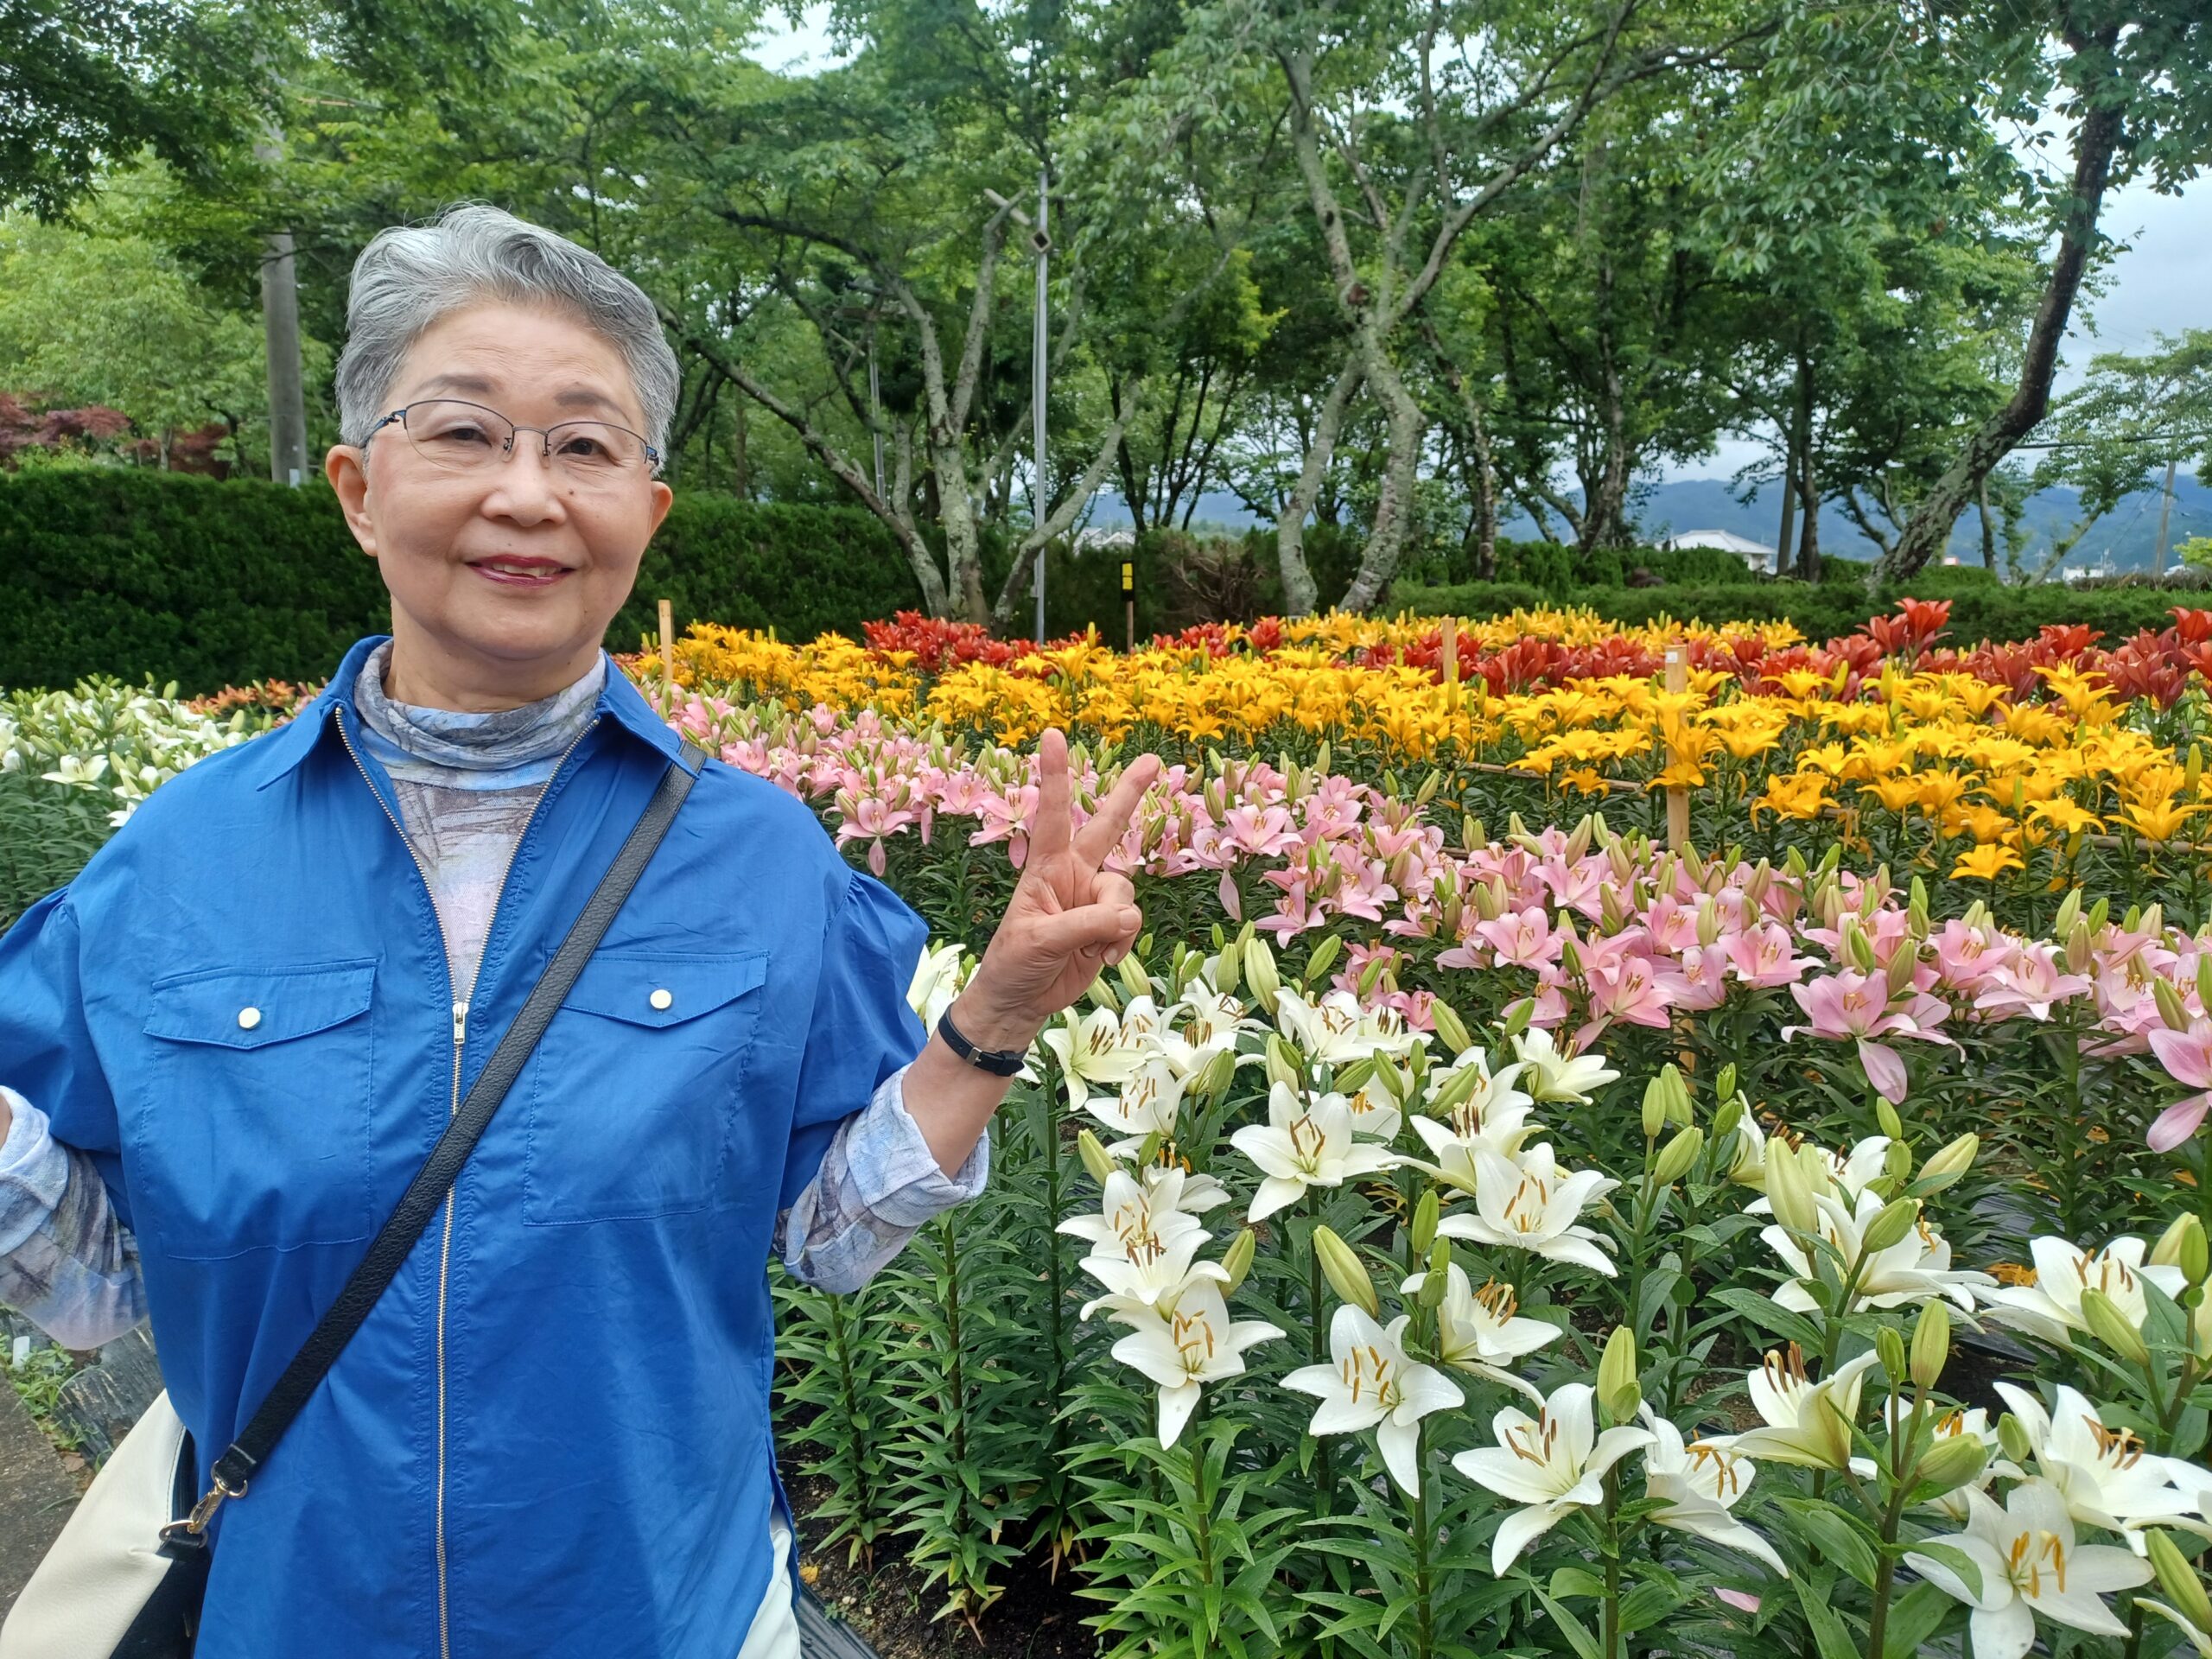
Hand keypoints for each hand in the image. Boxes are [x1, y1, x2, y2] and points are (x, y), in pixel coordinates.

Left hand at [953, 730, 1160, 1048]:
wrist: (1021, 1000)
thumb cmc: (1014, 962)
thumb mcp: (1041, 940)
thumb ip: (1086, 925)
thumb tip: (1128, 918)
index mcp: (1046, 866)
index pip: (1050, 814)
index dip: (1053, 776)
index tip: (1052, 735)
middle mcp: (1073, 873)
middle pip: (1107, 826)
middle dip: (1129, 793)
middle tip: (1153, 760)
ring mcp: (1093, 898)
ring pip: (1125, 895)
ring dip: (1115, 925)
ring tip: (1094, 950)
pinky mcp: (1109, 925)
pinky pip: (1131, 923)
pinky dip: (1122, 942)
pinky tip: (1104, 958)